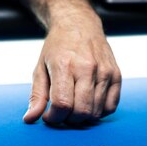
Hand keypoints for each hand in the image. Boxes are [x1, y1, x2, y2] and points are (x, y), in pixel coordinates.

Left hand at [20, 0, 121, 124]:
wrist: (79, 25)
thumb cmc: (57, 48)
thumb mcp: (40, 69)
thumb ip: (36, 96)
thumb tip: (29, 119)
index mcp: (64, 66)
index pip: (62, 104)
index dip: (54, 117)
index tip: (48, 116)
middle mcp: (87, 68)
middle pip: (81, 112)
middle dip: (68, 120)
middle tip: (60, 113)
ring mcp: (105, 72)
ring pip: (96, 112)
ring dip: (82, 118)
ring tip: (72, 107)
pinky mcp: (116, 75)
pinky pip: (110, 107)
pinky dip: (98, 112)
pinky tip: (87, 103)